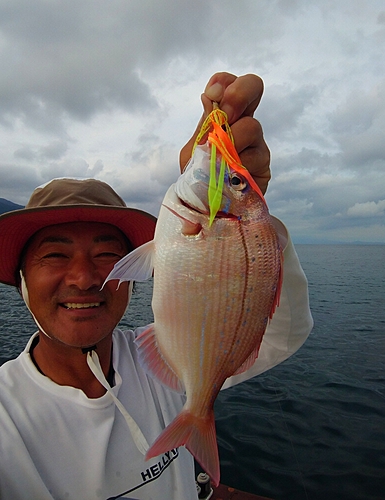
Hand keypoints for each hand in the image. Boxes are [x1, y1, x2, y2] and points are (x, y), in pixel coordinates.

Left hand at [180, 72, 270, 193]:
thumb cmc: (200, 178)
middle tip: (225, 116)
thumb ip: (203, 129)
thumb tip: (208, 98)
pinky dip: (238, 165)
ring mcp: (257, 143)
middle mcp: (244, 123)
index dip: (223, 82)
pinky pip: (255, 156)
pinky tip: (229, 178)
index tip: (212, 96)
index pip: (229, 84)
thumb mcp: (193, 152)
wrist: (209, 209)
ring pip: (251, 126)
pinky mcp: (264, 164)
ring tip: (219, 163)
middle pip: (253, 85)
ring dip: (231, 142)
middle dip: (238, 95)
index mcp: (224, 116)